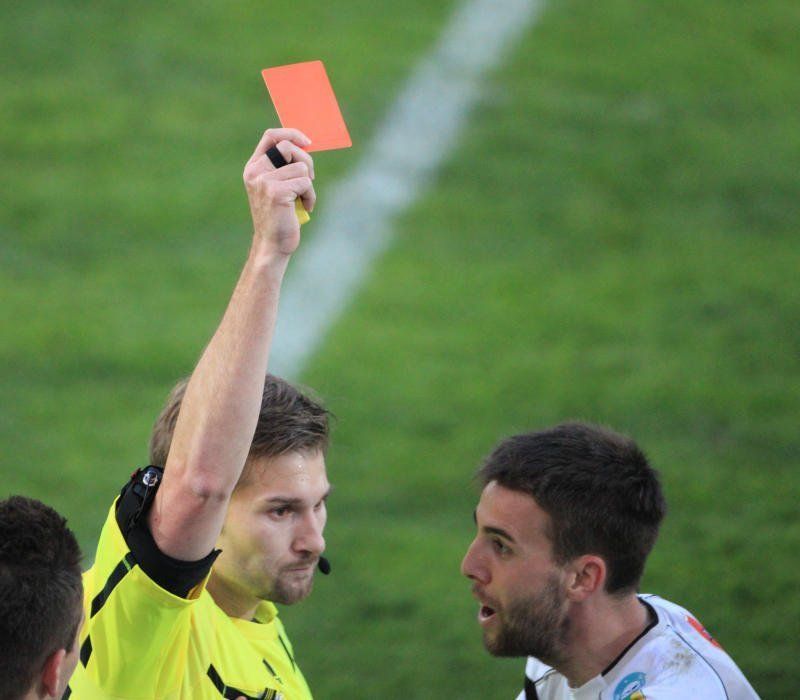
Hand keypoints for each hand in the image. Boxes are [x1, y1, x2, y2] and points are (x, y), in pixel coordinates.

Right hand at [243, 128, 315, 255]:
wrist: (272, 244)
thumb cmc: (279, 216)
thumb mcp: (277, 187)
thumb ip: (283, 167)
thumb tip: (305, 145)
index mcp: (253, 167)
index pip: (271, 136)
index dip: (291, 133)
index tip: (307, 142)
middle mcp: (255, 172)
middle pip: (289, 147)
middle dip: (307, 161)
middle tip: (309, 179)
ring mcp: (264, 181)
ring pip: (301, 167)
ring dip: (309, 185)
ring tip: (303, 200)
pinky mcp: (276, 192)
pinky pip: (305, 183)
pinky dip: (310, 196)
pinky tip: (305, 207)